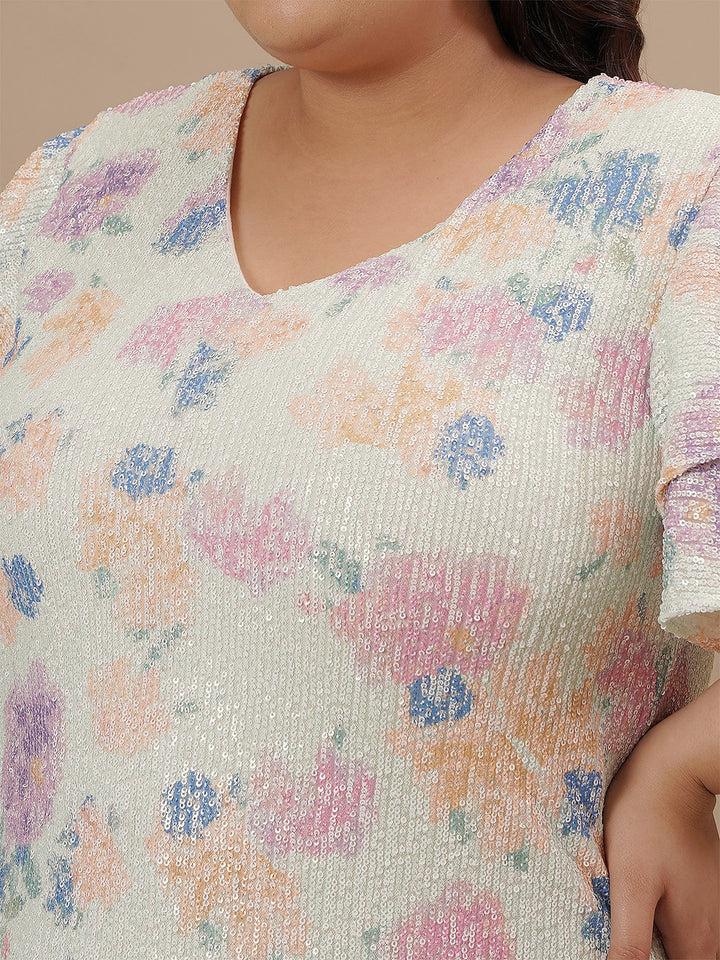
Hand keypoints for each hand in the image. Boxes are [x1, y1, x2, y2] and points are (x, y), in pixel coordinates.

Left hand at [602, 716, 719, 959]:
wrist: (672, 772)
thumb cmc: (647, 822)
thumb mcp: (629, 884)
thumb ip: (629, 940)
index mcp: (695, 941)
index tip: (617, 945)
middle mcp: (710, 930)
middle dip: (644, 950)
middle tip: (612, 928)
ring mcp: (708, 905)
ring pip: (680, 942)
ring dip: (651, 936)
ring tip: (619, 914)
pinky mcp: (700, 883)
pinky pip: (680, 916)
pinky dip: (656, 915)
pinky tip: (635, 896)